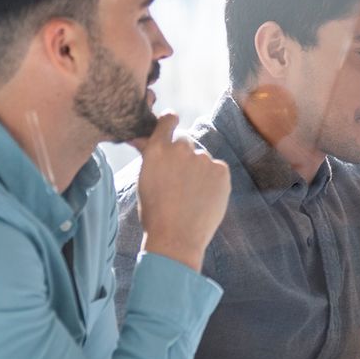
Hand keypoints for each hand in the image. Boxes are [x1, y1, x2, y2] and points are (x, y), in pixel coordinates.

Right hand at [131, 111, 229, 270]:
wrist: (177, 238)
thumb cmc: (155, 212)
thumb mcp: (145, 179)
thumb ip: (148, 155)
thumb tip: (137, 137)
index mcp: (156, 149)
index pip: (168, 121)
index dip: (171, 121)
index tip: (173, 121)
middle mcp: (180, 149)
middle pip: (185, 141)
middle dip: (183, 155)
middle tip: (180, 180)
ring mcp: (203, 159)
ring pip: (202, 158)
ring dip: (199, 170)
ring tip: (191, 196)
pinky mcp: (221, 170)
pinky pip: (218, 170)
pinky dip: (214, 180)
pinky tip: (205, 198)